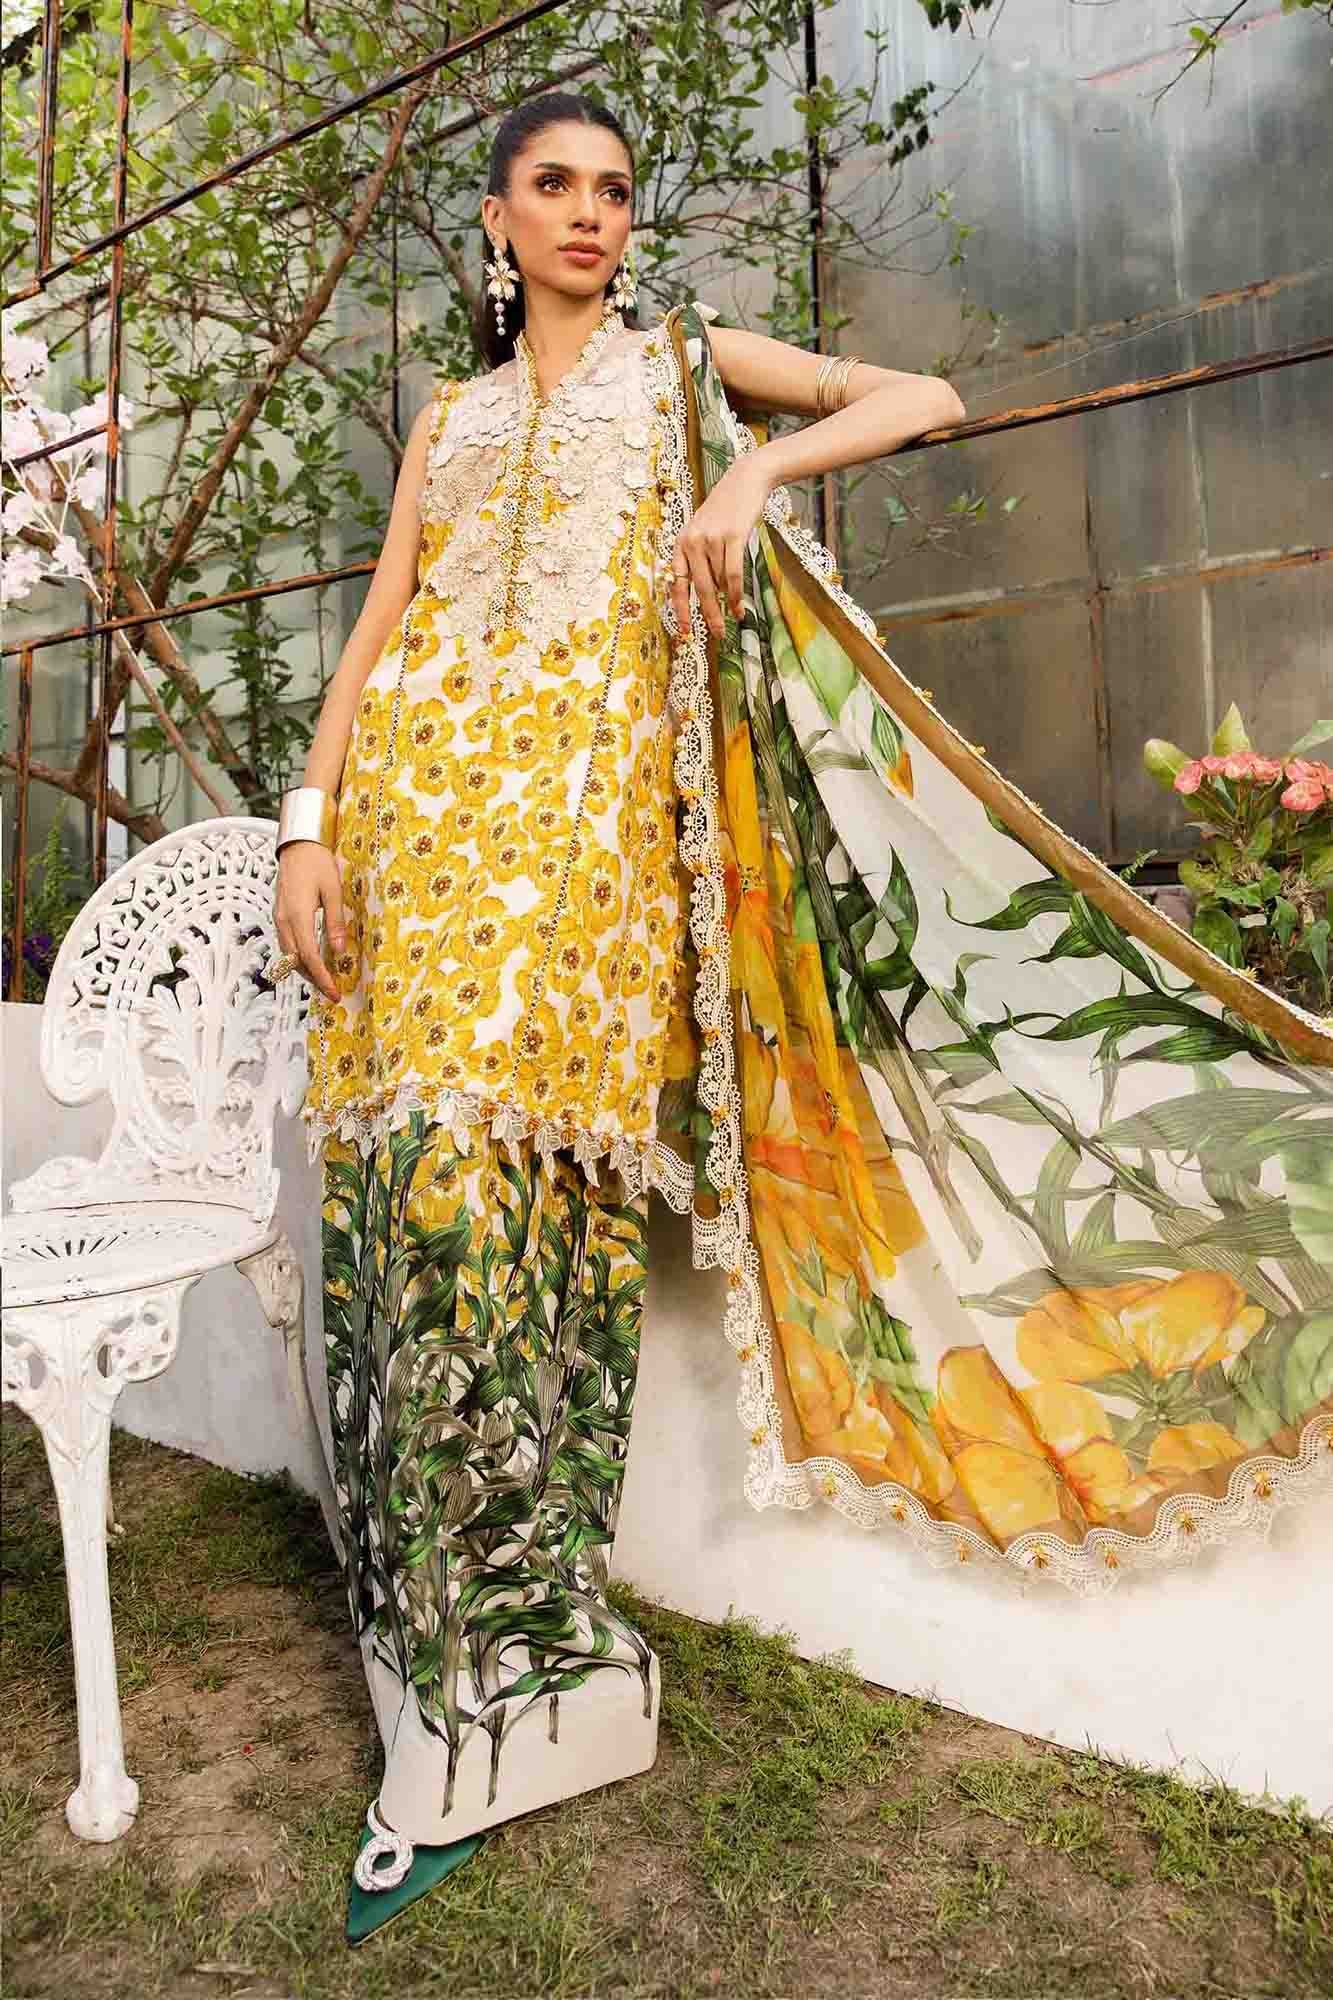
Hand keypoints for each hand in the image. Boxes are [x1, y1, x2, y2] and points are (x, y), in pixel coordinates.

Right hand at [274, 841, 345, 1002]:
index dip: (322, 978)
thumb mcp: (333, 891)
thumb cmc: (317, 862)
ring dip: (305, 970)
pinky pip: (287, 943)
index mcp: (298, 916)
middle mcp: (284, 920)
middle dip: (314, 979)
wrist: (298, 845)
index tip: (334, 992)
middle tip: (332, 992)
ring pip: (289, 954)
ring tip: (324, 980)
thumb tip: (339, 951)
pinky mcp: (280, 914)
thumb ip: (335, 922)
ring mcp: (279, 918)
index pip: (308, 957)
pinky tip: (312, 960)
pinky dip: (299, 957)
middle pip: (296, 961)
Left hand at [669, 455, 772, 641]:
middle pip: (700, 589)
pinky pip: (733, 575)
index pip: (676, 583)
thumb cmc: (726, 510)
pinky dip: (736, 594)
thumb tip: (708, 596)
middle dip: (708, 615)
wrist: (745, 480)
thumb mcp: (704, 531)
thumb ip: (700, 559)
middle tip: (716, 634)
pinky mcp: (732, 537)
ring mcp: (711, 539)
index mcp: (681, 543)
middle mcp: (692, 541)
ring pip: (719, 583)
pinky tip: (739, 606)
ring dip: (727, 603)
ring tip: (734, 614)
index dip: (681, 609)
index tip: (686, 631)